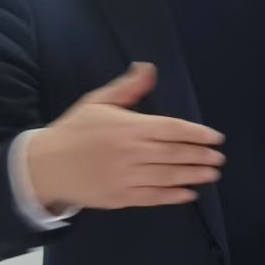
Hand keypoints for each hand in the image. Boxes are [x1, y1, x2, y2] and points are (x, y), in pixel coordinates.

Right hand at [26, 63, 224, 210]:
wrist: (45, 166)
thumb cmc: (75, 130)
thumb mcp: (98, 102)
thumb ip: (128, 88)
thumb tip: (148, 67)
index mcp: (129, 127)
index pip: (172, 129)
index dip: (197, 134)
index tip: (216, 137)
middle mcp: (131, 152)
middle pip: (175, 154)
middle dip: (201, 156)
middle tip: (219, 158)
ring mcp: (126, 177)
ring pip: (168, 176)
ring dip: (194, 175)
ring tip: (212, 174)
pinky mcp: (120, 197)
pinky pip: (153, 197)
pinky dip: (173, 196)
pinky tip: (189, 194)